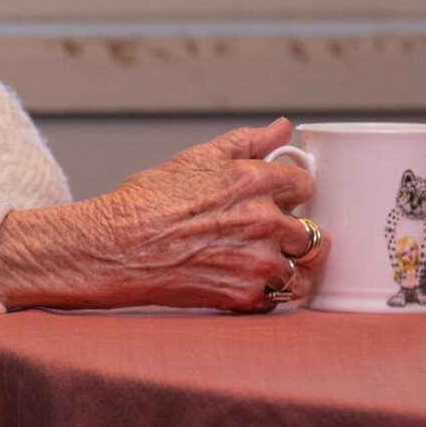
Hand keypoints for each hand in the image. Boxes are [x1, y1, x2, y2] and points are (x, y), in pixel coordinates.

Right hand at [0, 117, 323, 314]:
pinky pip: (279, 299)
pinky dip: (267, 294)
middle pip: (312, 232)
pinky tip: (241, 281)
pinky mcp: (245, 298)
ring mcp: (257, 262)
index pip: (306, 186)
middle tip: (262, 236)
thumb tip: (281, 127)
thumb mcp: (195, 158)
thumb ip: (246, 143)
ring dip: (286, 267)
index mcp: (252, 181)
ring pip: (302, 270)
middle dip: (291, 233)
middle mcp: (263, 221)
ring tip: (255, 263)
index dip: (290, 193)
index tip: (276, 200)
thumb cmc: (144, 202)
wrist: (113, 248)